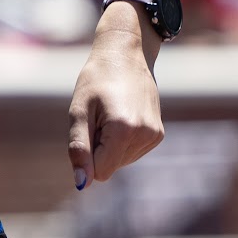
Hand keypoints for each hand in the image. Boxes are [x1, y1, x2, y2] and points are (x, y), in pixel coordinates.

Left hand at [67, 19, 163, 190]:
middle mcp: (144, 136)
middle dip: (98, 147)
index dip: (87, 156)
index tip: (87, 128)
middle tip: (98, 116)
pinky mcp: (158, 135)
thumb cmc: (96, 80)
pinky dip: (121, 140)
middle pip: (110, 167)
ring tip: (109, 113)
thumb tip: (81, 184)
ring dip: (109, 144)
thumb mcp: (78, 110)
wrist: (125, 54)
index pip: (100, 172)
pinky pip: (131, 152)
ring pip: (120, 161)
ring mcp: (154, 136)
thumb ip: (79, 148)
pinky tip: (121, 114)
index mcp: (124, 130)